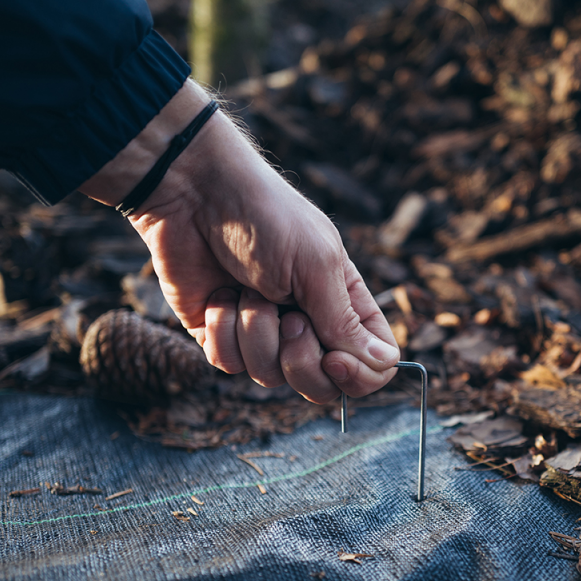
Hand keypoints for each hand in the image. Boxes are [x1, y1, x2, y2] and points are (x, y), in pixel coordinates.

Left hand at [82, 82, 398, 403]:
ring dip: (256, 331)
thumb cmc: (267, 218)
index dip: (358, 375)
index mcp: (344, 305)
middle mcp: (309, 325)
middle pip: (322, 386)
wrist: (194, 193)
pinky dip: (223, 330)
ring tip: (247, 290)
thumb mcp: (318, 266)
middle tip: (290, 317)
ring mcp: (264, 333)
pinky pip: (229, 364)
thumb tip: (386, 364)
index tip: (335, 357)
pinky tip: (219, 296)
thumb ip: (346, 323)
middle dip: (301, 360)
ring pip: (271, 377)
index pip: (372, 365)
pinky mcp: (222, 336)